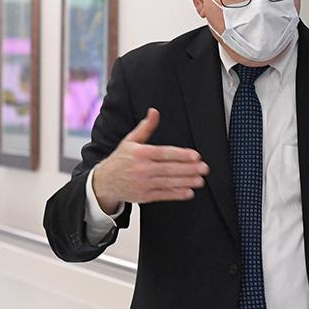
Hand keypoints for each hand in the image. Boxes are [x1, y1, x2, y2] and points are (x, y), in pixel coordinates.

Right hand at [92, 109, 209, 210]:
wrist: (104, 182)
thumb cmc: (120, 159)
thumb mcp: (130, 140)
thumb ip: (146, 127)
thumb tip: (154, 111)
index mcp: (140, 153)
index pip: (164, 153)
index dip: (181, 155)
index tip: (196, 156)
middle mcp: (142, 169)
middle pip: (169, 168)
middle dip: (189, 169)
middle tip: (204, 168)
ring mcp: (143, 184)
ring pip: (168, 182)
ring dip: (186, 182)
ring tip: (200, 180)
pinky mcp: (144, 197)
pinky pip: (163, 195)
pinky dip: (176, 194)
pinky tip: (188, 192)